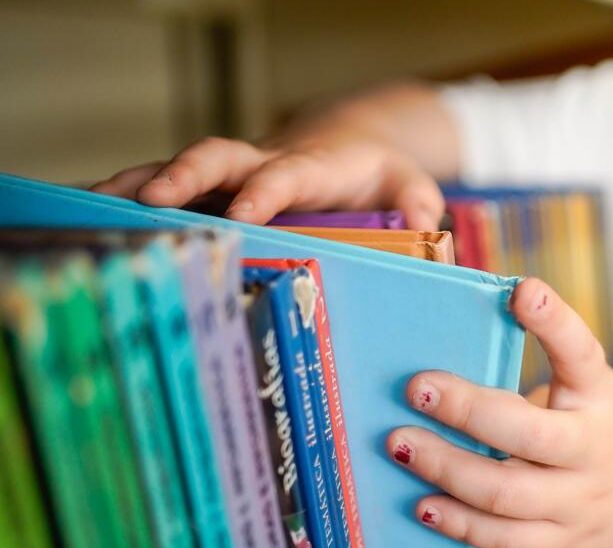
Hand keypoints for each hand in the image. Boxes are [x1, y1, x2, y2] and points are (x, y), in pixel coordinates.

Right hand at [89, 131, 444, 228]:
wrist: (347, 149)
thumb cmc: (377, 176)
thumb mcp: (409, 186)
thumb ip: (420, 207)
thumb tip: (430, 235)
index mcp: (315, 166)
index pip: (287, 173)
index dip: (266, 189)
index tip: (247, 211)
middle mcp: (264, 164)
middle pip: (218, 158)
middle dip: (185, 177)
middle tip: (152, 201)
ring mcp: (232, 177)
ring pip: (178, 170)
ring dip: (134, 185)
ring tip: (89, 207)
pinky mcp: (212, 191)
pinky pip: (164, 190)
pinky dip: (124, 198)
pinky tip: (85, 214)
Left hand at [385, 278, 612, 547]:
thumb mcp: (595, 394)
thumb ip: (537, 386)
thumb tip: (445, 378)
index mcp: (602, 396)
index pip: (581, 353)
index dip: (553, 320)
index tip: (521, 290)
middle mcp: (595, 447)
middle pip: (528, 433)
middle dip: (466, 409)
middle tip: (417, 387)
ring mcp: (581, 501)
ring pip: (505, 493)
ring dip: (446, 468)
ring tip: (402, 445)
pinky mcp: (566, 543)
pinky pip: (506, 539)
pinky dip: (461, 523)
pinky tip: (425, 506)